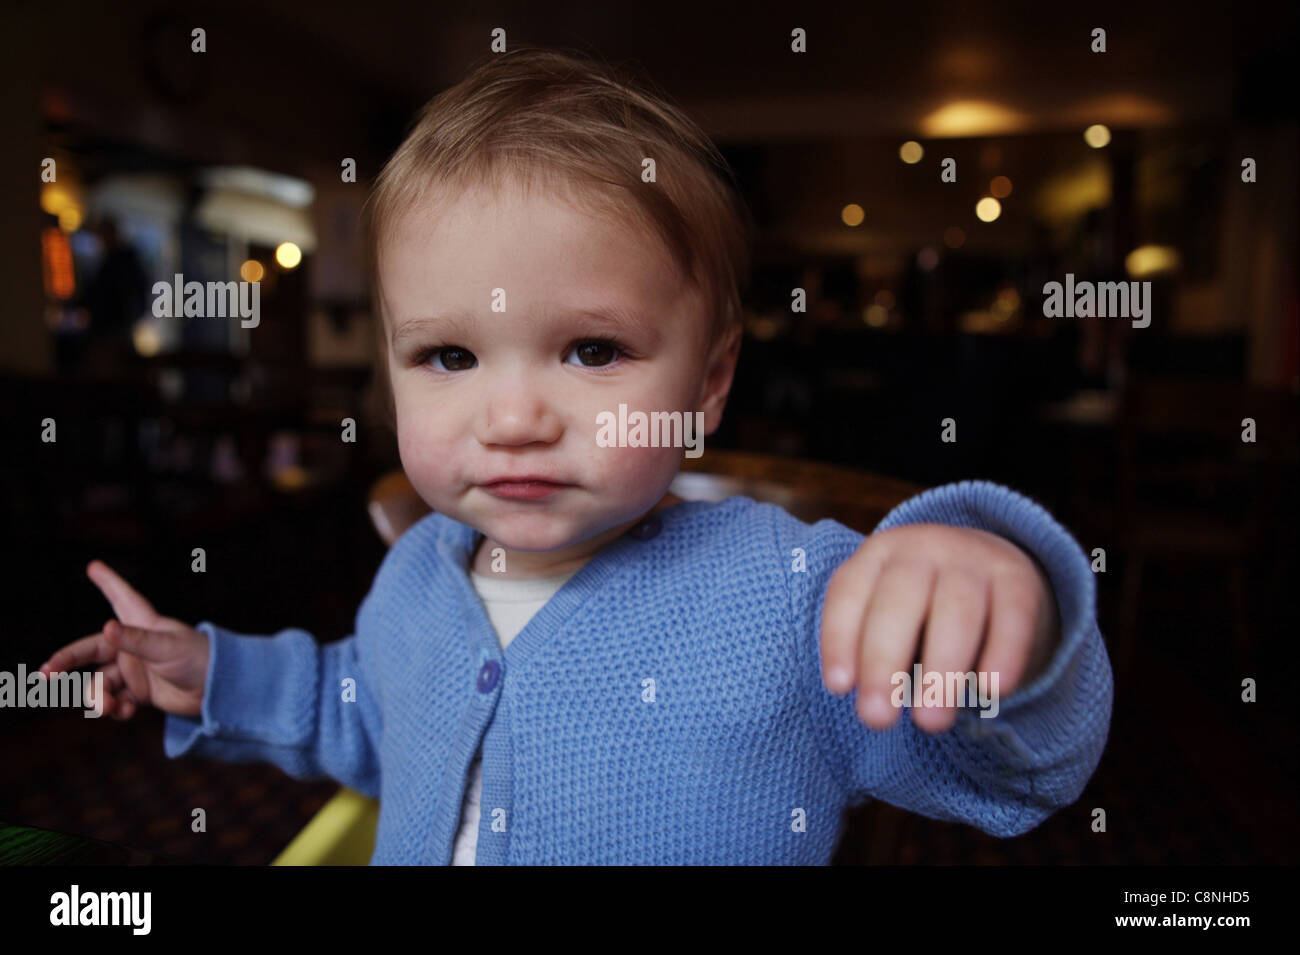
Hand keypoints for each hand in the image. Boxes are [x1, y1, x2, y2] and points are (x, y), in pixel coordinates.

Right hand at [38, 561, 209, 719]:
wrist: (221, 690)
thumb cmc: (199, 659)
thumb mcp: (166, 647)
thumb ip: (136, 640)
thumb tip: (106, 628)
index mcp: (143, 626)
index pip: (122, 599)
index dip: (109, 582)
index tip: (94, 565)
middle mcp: (134, 647)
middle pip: (90, 651)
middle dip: (66, 662)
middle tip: (46, 675)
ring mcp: (136, 671)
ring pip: (100, 683)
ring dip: (97, 697)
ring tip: (107, 707)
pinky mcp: (141, 694)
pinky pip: (116, 702)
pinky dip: (115, 709)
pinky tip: (124, 712)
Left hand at [819, 524, 1058, 732]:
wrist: (996, 569)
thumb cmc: (924, 604)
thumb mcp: (888, 612)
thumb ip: (870, 647)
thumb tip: (865, 696)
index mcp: (880, 554)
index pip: (850, 592)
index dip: (840, 639)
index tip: (839, 688)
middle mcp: (924, 549)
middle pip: (899, 601)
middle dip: (883, 661)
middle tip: (877, 719)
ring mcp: (974, 561)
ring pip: (957, 612)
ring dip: (942, 670)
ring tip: (930, 722)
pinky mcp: (1019, 580)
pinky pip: (1012, 618)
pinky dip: (1003, 655)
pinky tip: (991, 692)